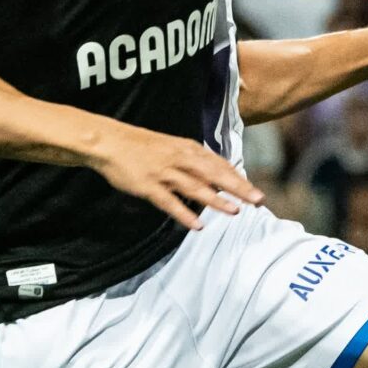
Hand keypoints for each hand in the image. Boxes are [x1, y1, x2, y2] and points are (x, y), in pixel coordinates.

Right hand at [88, 121, 262, 229]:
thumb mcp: (172, 147)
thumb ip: (194, 162)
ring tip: (235, 212)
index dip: (238, 178)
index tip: (256, 192)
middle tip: (258, 200)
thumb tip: (216, 175)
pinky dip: (184, 213)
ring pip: (195, 187)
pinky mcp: (149, 186)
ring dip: (216, 200)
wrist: (109, 141)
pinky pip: (169, 202)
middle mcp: (180, 159)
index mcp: (188, 149)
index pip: (219, 165)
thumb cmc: (142, 146)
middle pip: (214, 174)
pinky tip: (197, 226)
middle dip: (237, 188)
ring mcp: (164, 173)